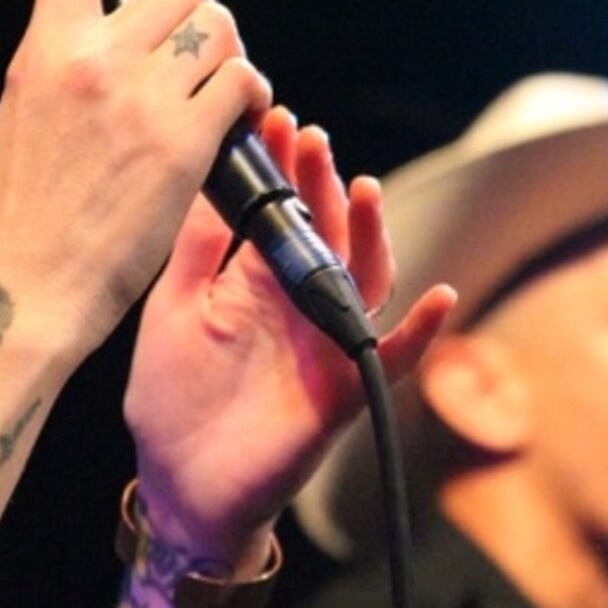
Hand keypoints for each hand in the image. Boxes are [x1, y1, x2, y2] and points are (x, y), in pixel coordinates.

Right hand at [0, 0, 273, 353]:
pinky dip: (252, 92)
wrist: (27, 286)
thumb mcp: (15, 112)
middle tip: (196, 48)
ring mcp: (142, 102)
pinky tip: (241, 115)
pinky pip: (241, 83)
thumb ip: (56, 61)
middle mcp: (94, 62)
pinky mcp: (184, 146)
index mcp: (45, 49)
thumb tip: (94, 31)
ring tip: (219, 85)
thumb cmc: (17, 214)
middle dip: (199, 7)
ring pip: (219, 27)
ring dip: (228, 50)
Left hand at [122, 106, 454, 569]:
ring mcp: (324, 346)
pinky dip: (420, 332)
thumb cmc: (171, 402)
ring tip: (361, 188)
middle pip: (327, 232)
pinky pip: (391, 359)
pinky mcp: (342, 394)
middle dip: (322, 182)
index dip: (282, 167)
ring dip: (370, 235)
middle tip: (308, 137)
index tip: (274, 119)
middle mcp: (298, 306)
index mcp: (255, 283)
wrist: (178, 487)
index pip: (282, 212)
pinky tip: (437, 298)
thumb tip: (207, 180)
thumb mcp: (171, 310)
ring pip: (363, 280)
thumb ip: (194, 252)